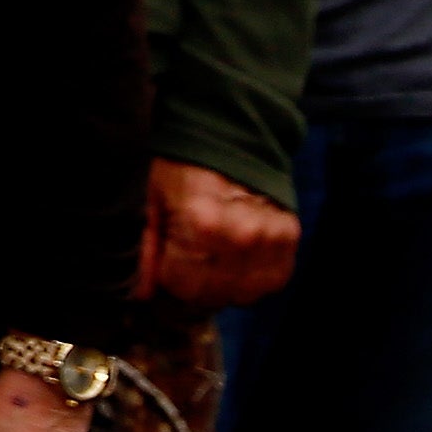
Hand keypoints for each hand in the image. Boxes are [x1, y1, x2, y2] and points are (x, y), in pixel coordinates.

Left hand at [134, 159, 299, 308]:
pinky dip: (250, 278)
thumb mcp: (152, 199)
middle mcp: (242, 236)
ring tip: (210, 258)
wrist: (230, 135)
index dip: (167, 284)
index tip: (162, 272)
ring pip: (243, 295)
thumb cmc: (183, 166)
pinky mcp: (290, 238)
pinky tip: (235, 257)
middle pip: (213, 296)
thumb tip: (141, 294)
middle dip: (193, 286)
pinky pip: (269, 283)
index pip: (182, 287)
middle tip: (185, 264)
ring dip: (223, 285)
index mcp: (201, 224)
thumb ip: (146, 248)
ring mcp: (270, 239)